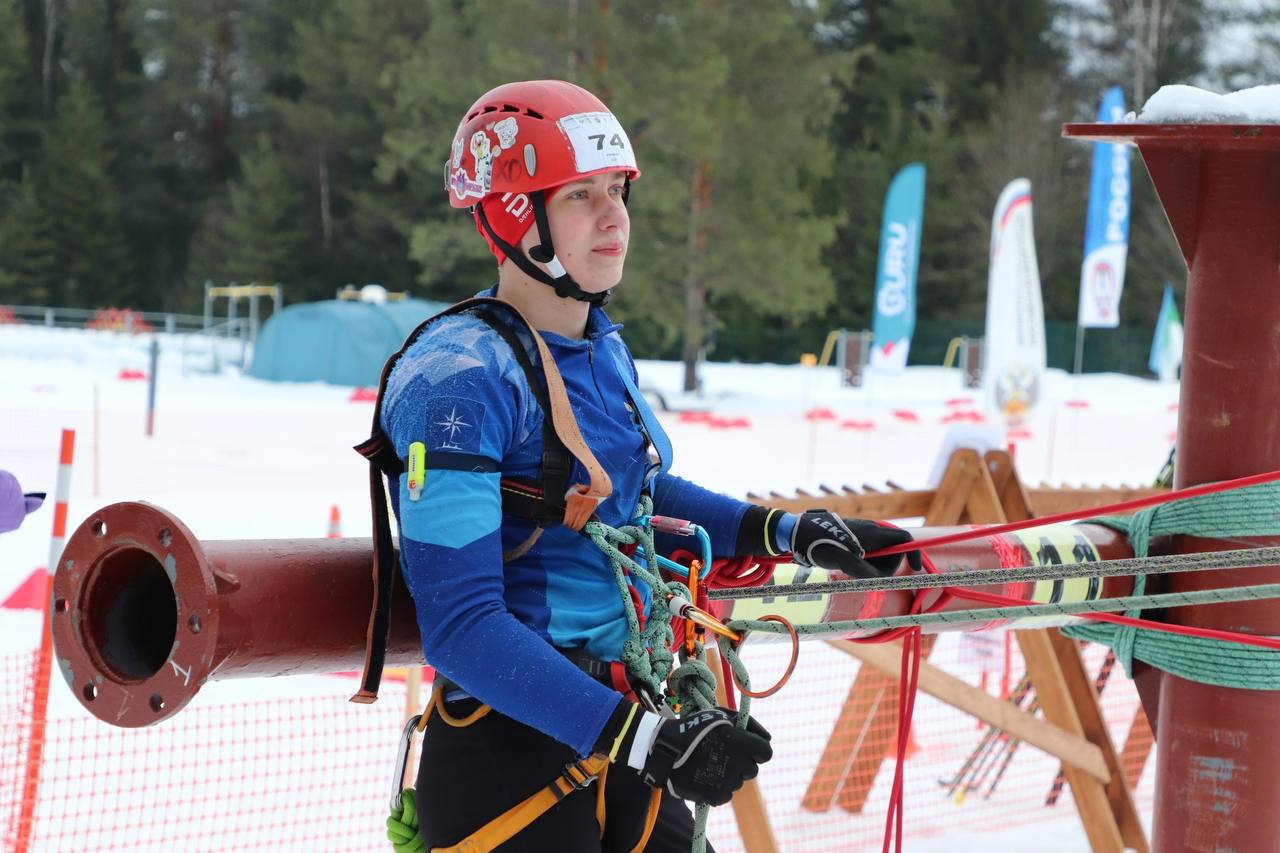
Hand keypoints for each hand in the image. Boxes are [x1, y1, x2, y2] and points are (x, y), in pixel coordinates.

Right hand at [599, 704, 772, 804]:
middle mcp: (738, 765)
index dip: (758, 749)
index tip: (746, 747)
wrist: (665, 749)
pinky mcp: (717, 797)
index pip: (766, 753)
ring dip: (729, 774)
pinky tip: (704, 775)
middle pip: (752, 769)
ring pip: (738, 782)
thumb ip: (749, 725)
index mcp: (742, 744)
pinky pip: (726, 793)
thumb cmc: (695, 727)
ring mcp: (728, 783)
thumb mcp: (722, 716)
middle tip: (723, 754)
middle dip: (742, 762)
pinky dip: (719, 786)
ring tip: (709, 763)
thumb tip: (769, 739)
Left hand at [790, 510, 921, 577]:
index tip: (916, 570)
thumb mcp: (840, 560)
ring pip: (880, 556)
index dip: (914, 553)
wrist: (797, 532)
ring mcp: (863, 535)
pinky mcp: (854, 540)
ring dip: (870, 567)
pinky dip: (863, 564)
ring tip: (848, 567)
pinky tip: (846, 565)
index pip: (904, 539)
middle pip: (893, 552)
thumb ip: (861, 570)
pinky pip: (868, 555)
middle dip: (884, 567)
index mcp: (872, 533)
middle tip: (862, 573)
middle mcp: (871, 531)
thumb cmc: (817, 543)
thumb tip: (879, 581)